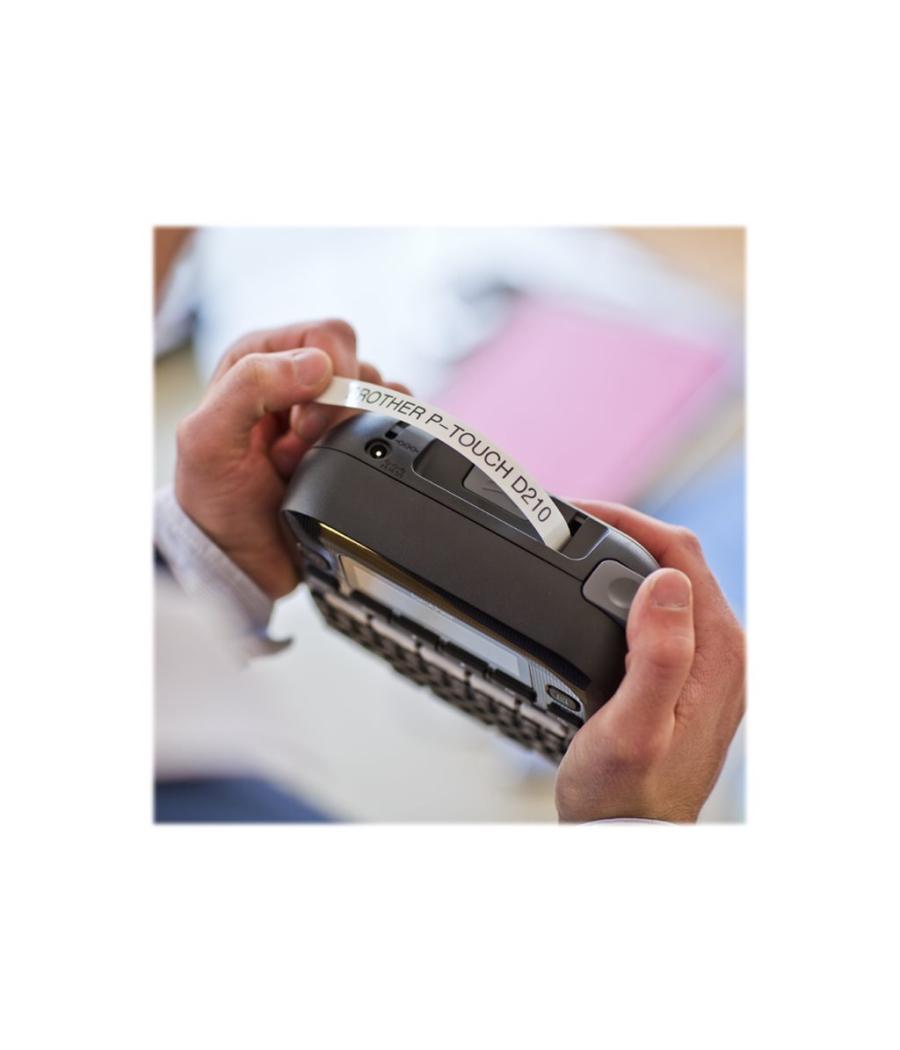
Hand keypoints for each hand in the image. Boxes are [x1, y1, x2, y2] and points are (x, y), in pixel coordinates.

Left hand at [174, 319, 409, 598]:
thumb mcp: (207, 440)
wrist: (239, 561)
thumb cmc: (213, 502)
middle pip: (358, 367)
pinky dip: (377, 447)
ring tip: (312, 465)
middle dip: (338, 413)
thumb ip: (249, 386)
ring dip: (350, 437)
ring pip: (377, 397)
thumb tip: (316, 364)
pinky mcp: (352, 444)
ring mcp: (328, 413)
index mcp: (260, 359)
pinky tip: (342, 470)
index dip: (326, 377)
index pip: (324, 336)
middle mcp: (297, 378)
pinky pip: (392, 426)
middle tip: (304, 447)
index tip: (302, 424)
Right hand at [555, 502, 744, 822]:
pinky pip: (662, 611)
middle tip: (567, 528)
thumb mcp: (633, 726)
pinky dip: (626, 590)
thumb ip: (657, 654)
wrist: (623, 837)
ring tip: (575, 550)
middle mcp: (723, 650)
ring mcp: (708, 662)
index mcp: (718, 651)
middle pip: (677, 561)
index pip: (680, 554)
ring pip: (669, 583)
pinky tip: (595, 597)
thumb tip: (666, 582)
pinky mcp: (689, 674)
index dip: (628, 521)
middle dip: (623, 532)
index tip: (577, 513)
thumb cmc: (622, 793)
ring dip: (625, 558)